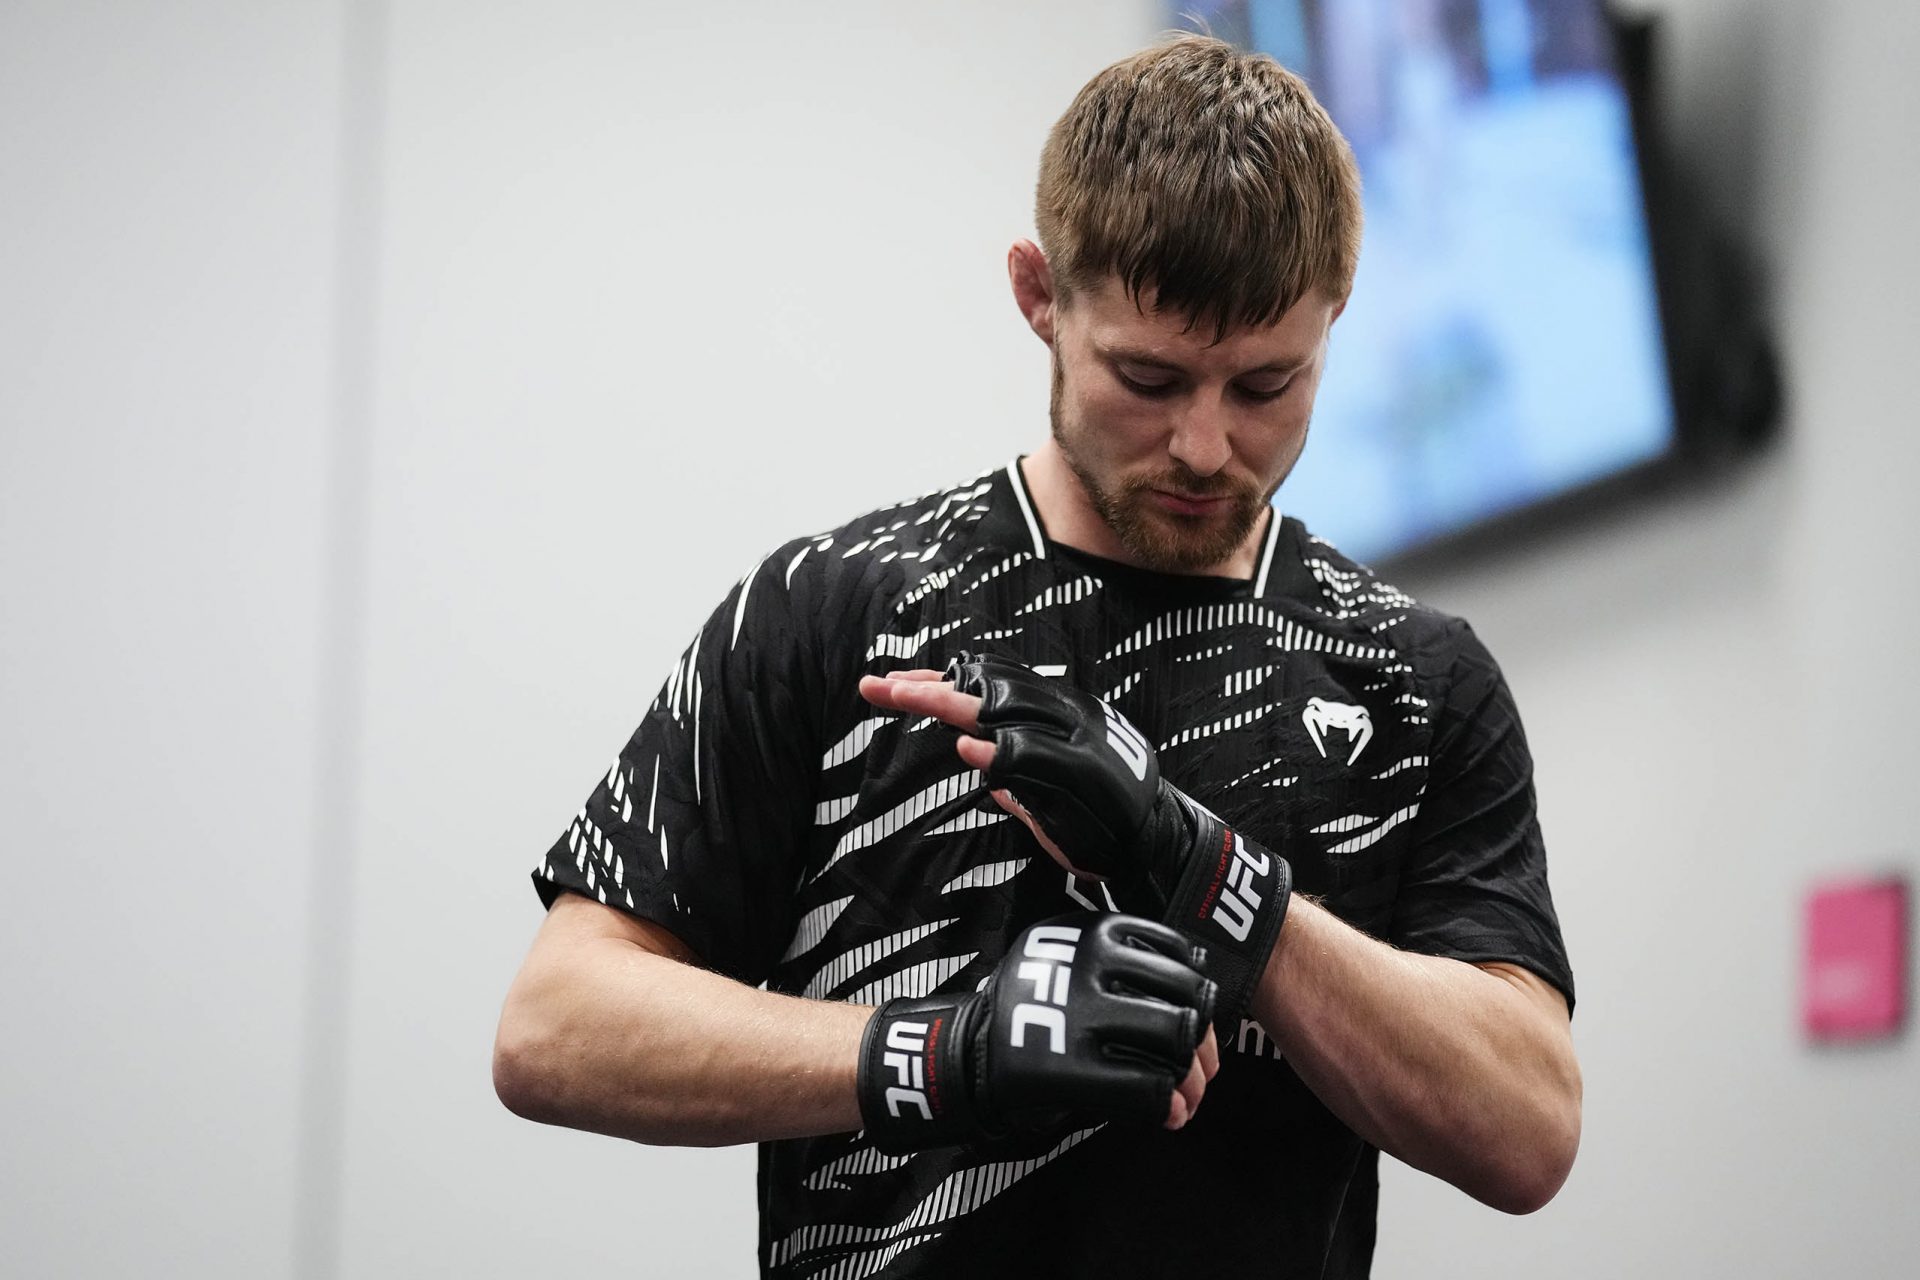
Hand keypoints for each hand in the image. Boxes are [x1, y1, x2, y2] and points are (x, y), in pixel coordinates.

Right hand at [855, 912, 1220, 1152]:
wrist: (969, 1054)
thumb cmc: (1036, 1010)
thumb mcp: (1076, 961)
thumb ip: (1134, 973)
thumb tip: (1205, 1009)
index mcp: (1095, 931)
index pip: (1180, 953)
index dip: (1198, 991)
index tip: (1193, 1019)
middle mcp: (1090, 964)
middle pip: (1186, 996)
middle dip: (1203, 1036)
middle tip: (1201, 1066)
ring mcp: (1078, 1014)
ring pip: (1174, 1037)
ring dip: (1192, 1073)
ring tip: (1186, 1093)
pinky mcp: (1069, 1067)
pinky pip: (1147, 1087)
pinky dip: (1166, 1103)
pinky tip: (1166, 1112)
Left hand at [858, 654, 1292, 1030]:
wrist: (1155, 844)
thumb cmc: (1094, 819)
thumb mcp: (1043, 787)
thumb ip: (1012, 770)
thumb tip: (972, 756)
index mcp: (1054, 713)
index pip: (987, 683)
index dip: (937, 680)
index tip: (891, 683)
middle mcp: (1064, 715)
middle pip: (985, 687)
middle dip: (926, 686)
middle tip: (875, 687)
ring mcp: (1074, 741)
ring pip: (1003, 708)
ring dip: (948, 701)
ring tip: (901, 696)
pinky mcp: (1084, 774)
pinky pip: (1034, 759)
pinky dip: (1000, 755)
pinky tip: (967, 752)